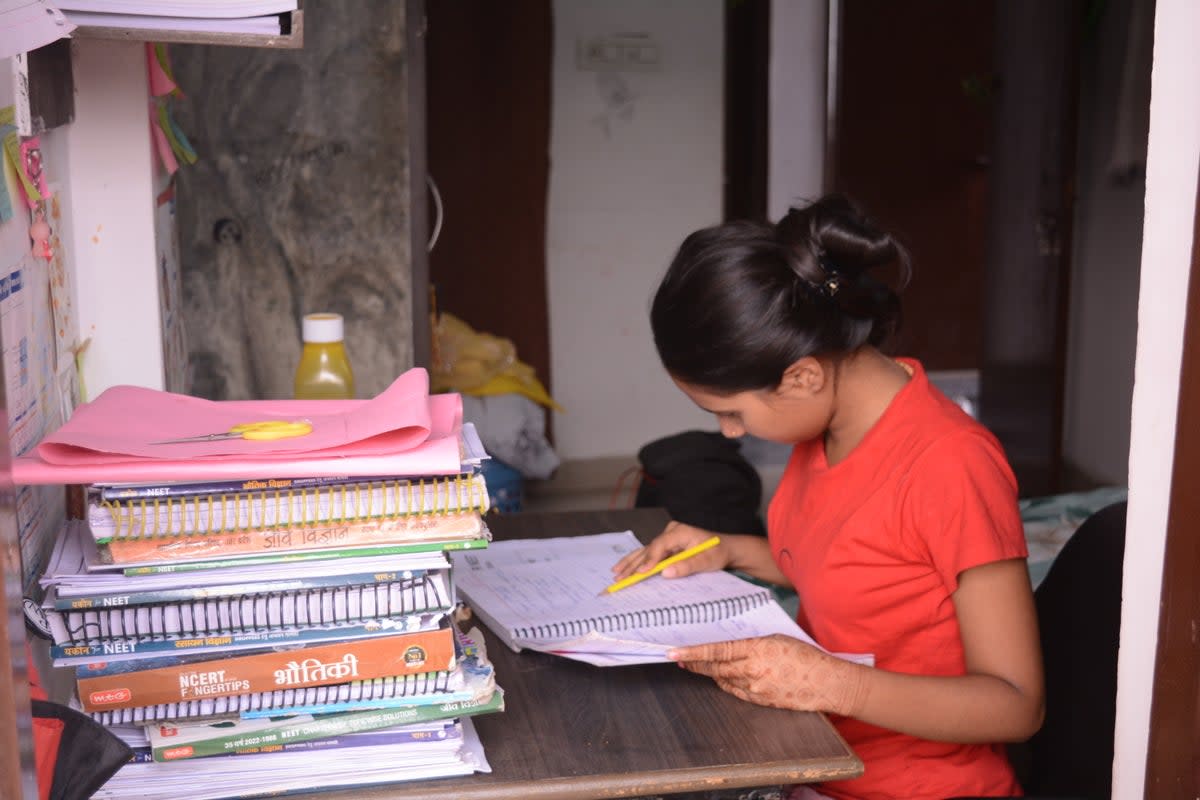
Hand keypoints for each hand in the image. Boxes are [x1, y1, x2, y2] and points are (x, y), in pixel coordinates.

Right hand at [611, 521, 728, 580]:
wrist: (725, 549)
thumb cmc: (718, 553)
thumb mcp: (708, 560)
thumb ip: (688, 565)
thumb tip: (666, 572)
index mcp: (680, 531)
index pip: (660, 545)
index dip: (650, 559)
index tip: (641, 572)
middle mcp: (670, 533)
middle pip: (649, 549)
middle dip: (634, 564)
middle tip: (620, 578)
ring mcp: (666, 539)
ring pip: (644, 552)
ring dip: (630, 564)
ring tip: (616, 574)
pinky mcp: (665, 548)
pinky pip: (648, 555)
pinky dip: (635, 563)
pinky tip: (623, 569)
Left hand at [668, 635, 868, 715]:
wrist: (827, 683)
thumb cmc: (805, 656)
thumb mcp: (776, 638)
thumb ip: (752, 642)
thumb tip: (731, 643)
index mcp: (756, 650)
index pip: (716, 650)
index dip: (692, 653)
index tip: (673, 652)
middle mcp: (752, 671)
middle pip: (714, 667)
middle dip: (694, 664)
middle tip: (679, 659)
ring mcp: (755, 689)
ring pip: (722, 680)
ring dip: (709, 673)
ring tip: (697, 666)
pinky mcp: (760, 701)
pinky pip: (735, 691)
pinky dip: (726, 683)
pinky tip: (722, 677)